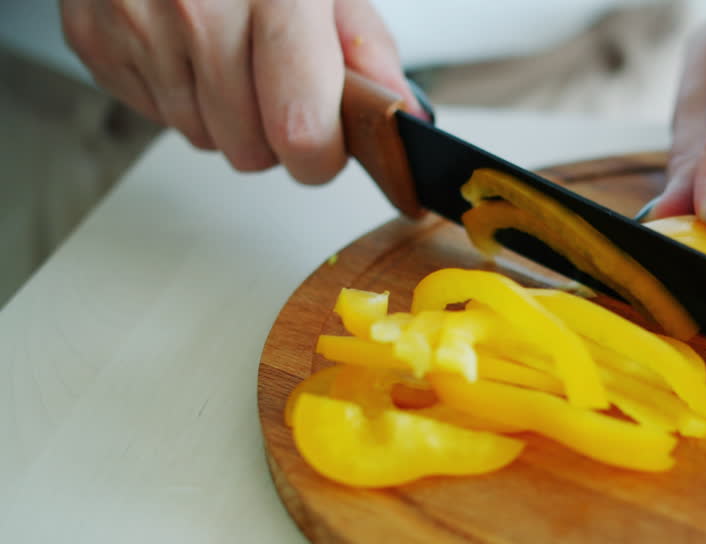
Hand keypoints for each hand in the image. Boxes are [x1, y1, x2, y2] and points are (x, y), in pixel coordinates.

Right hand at [60, 0, 421, 183]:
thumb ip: (364, 43)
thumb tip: (400, 112)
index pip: (301, 129)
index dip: (322, 156)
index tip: (329, 147)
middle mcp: (199, 7)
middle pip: (249, 149)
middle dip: (274, 137)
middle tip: (279, 87)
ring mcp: (137, 22)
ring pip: (201, 137)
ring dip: (225, 116)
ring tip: (231, 56)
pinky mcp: (93, 37)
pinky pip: (154, 114)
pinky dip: (178, 93)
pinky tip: (187, 47)